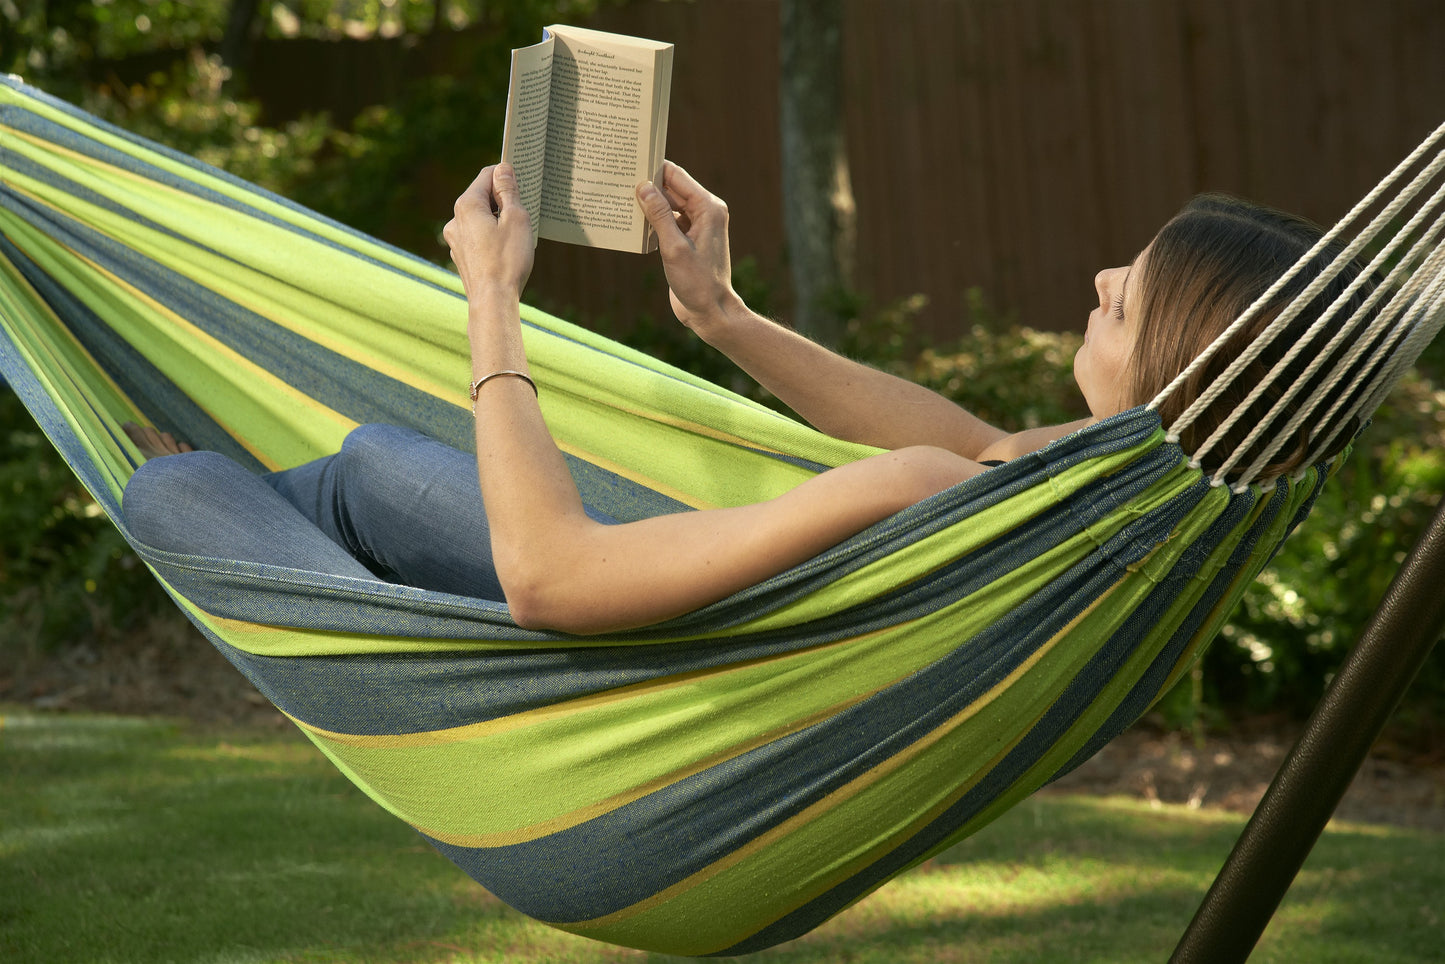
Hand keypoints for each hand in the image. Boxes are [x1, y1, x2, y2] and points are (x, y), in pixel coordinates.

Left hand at [443, 163, 533, 299]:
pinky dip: (491, 238)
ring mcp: (455, 240)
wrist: (492, 301)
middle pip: (482, 197)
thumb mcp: (516, 218)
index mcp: (467, 205)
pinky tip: (505, 252)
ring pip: (480, 219)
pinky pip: (477, 237)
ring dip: (498, 221)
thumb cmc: (507, 260)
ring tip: (516, 237)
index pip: (487, 176)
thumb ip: (508, 190)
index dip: (506, 177)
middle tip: (524, 214)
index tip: (523, 186)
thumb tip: (503, 169)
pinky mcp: (460, 256)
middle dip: (503, 201)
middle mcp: (455, 219)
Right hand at [637, 161, 741, 335]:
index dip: (654, 169)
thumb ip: (660, 215)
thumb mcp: (674, 247)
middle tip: (620, 181)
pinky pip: (668, 221)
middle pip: (672, 188)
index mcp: (708, 208)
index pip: (676, 176)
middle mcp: (705, 212)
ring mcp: (697, 225)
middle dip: (648, 186)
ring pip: (668, 205)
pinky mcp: (687, 239)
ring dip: (648, 205)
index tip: (630, 163)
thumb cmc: (698, 283)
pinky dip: (653, 221)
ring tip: (621, 199)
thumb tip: (644, 187)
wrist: (711, 311)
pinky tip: (633, 223)